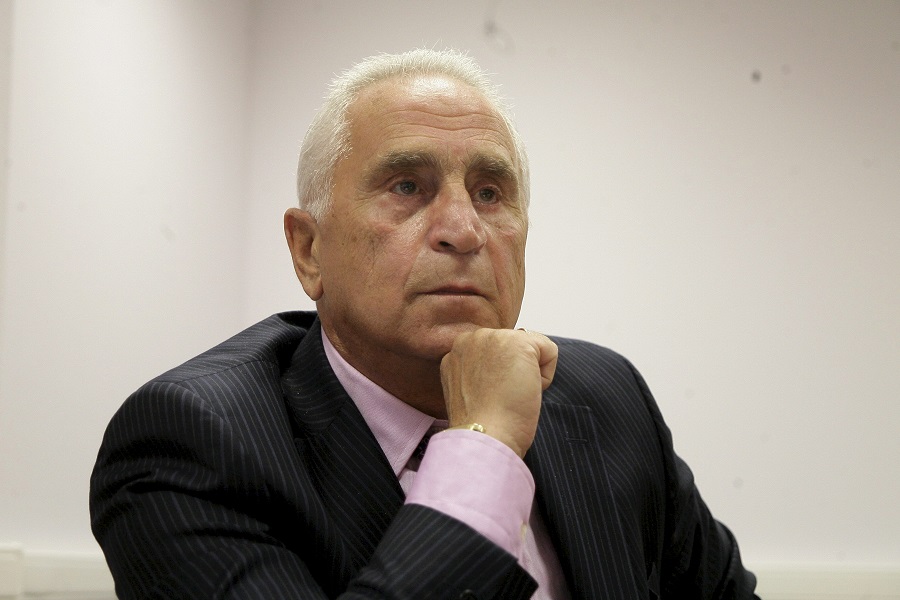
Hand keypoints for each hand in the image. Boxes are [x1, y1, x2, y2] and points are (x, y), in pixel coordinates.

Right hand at [440, 328, 557, 457]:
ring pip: (532, 348)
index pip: (496, 352)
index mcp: (457, 351)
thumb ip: (481, 370)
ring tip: (510, 395)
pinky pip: (549, 350)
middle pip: (513, 346)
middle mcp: (470, 338)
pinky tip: (525, 391)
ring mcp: (492, 337)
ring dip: (528, 374)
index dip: (501, 377)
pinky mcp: (517, 342)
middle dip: (514, 371)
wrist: (484, 436)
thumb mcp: (470, 388)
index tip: (490, 397)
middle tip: (500, 397)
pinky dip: (546, 376)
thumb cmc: (481, 423)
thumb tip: (508, 364)